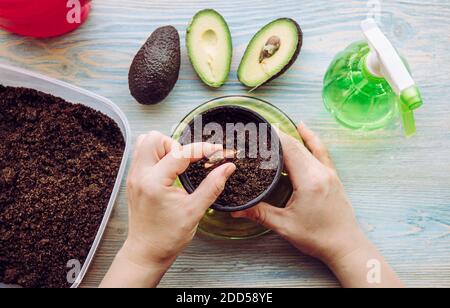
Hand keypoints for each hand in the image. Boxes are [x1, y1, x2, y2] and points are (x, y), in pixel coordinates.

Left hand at [101, 131, 235, 287]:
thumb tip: (227, 167)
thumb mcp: (194, 211)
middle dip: (176, 144)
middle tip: (188, 161)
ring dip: (164, 147)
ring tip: (178, 164)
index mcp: (154, 183)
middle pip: (155, 139)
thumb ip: (212, 186)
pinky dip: (156, 155)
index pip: (180, 153)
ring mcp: (134, 177)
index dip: (202, 149)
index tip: (216, 151)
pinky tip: (169, 169)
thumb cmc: (167, 236)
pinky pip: (141, 154)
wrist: (147, 252)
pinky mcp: (133, 180)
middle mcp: (140, 176)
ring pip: (145, 142)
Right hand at [233, 123, 402, 287]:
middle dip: (276, 135)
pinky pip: (320, 151)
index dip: (272, 135)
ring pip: (307, 146)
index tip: (257, 127)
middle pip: (296, 145)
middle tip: (258, 130)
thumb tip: (235, 209)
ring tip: (274, 128)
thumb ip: (259, 213)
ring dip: (291, 136)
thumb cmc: (318, 237)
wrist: (346, 246)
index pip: (288, 148)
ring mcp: (328, 172)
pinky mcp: (332, 176)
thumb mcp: (284, 226)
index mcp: (308, 180)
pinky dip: (311, 139)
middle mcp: (320, 171)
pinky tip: (304, 128)